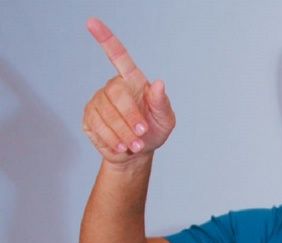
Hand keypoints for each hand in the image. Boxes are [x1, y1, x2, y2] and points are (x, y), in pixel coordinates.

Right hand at [82, 17, 175, 163]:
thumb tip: (159, 83)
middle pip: (116, 94)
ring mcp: (98, 102)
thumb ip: (162, 103)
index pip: (118, 56)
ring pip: (106, 114)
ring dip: (123, 133)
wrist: (137, 153)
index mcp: (132, 81)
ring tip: (136, 145)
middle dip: (131, 117)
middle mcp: (113, 87)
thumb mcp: (165, 119)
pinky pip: (98, 127)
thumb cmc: (153, 131)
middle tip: (142, 133)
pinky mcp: (89, 118)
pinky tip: (122, 146)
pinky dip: (113, 140)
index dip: (106, 39)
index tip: (92, 22)